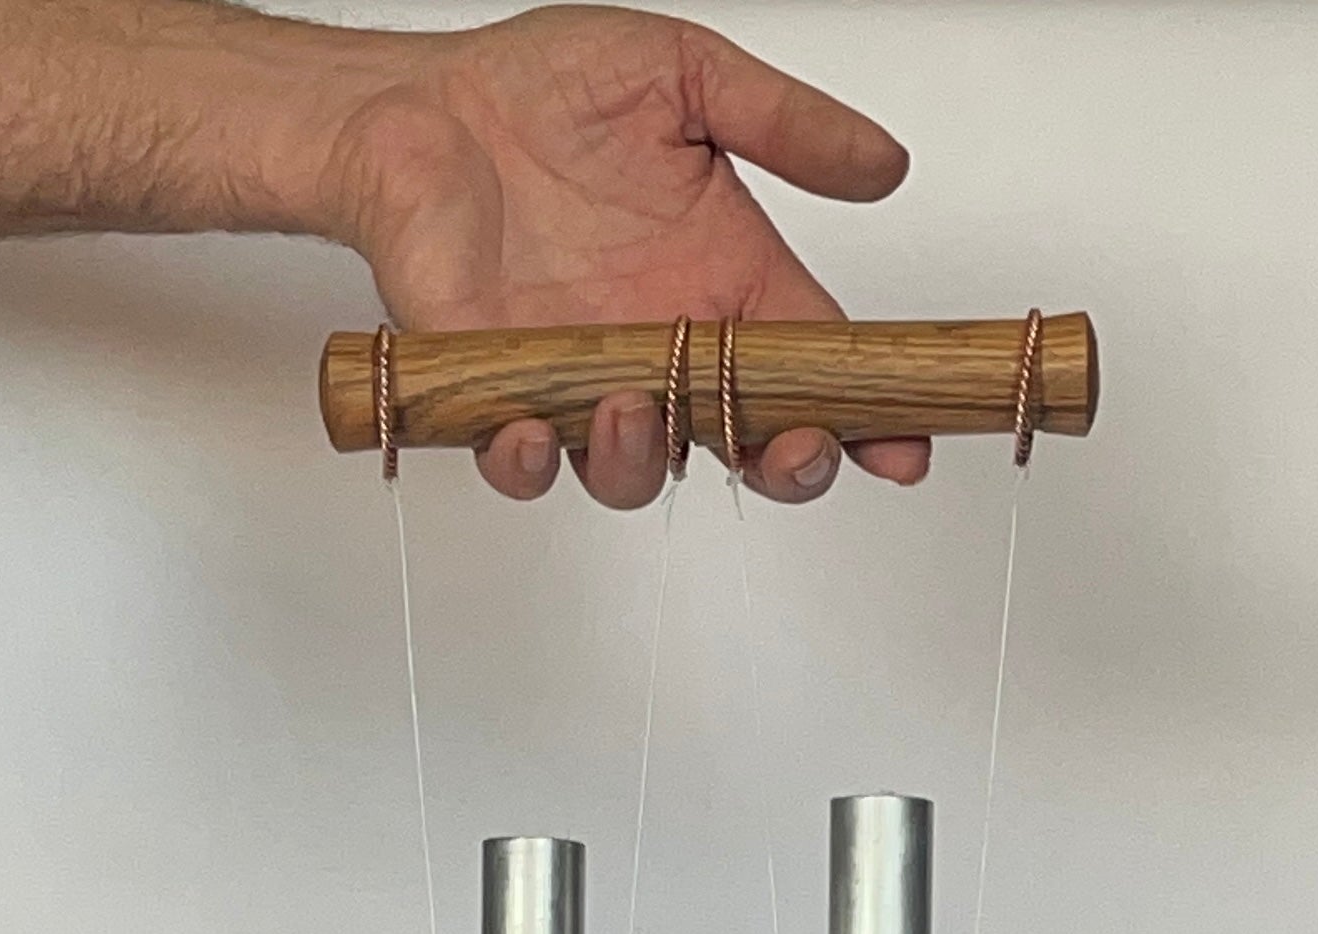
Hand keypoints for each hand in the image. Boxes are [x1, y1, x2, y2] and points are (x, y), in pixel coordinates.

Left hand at [322, 5, 929, 507]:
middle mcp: (662, 350)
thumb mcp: (684, 78)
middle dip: (782, 467)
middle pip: (743, 445)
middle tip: (794, 450)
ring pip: (635, 471)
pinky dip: (529, 464)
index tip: (901, 445)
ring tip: (632, 410)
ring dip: (645, 462)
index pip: (812, 373)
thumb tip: (885, 165)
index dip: (863, 417)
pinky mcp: (499, 392)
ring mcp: (583, 380)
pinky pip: (523, 462)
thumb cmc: (540, 92)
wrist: (415, 105)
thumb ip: (783, 125)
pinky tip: (532, 433)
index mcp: (721, 287)